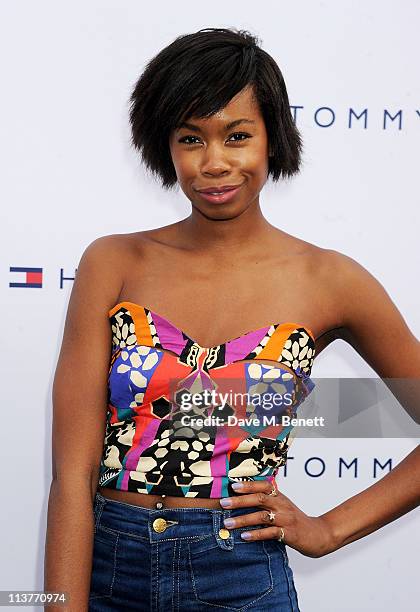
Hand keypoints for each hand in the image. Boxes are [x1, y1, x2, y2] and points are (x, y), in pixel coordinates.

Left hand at [219, 480, 336, 557]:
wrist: (318, 534)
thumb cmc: (295, 519)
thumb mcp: (282, 505)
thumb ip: (266, 499)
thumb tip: (242, 494)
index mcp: (280, 496)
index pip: (263, 486)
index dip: (248, 485)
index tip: (232, 485)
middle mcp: (282, 505)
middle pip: (259, 499)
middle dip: (239, 501)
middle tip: (223, 503)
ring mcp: (286, 519)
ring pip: (262, 516)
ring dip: (243, 519)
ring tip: (227, 523)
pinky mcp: (289, 533)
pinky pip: (270, 533)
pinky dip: (256, 534)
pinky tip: (244, 536)